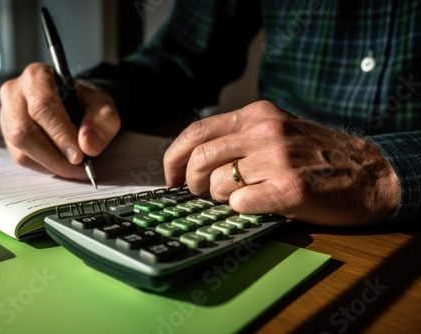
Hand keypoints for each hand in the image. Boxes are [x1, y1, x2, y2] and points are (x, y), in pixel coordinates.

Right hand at [0, 63, 120, 179]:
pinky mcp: (7, 135)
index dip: (60, 134)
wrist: (75, 104)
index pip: (42, 106)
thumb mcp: (103, 105)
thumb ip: (102, 121)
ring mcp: (7, 115)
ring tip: (74, 168)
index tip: (78, 155)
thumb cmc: (85, 101)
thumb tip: (87, 145)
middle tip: (79, 167)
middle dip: (54, 156)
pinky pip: (21, 158)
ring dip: (50, 165)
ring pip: (20, 150)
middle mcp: (14, 93)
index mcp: (37, 76)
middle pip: (24, 132)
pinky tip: (62, 165)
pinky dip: (45, 167)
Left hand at [164, 100, 399, 225]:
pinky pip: (240, 203)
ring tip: (236, 198)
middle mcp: (264, 132)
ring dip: (219, 197)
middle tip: (200, 192)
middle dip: (191, 182)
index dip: (174, 157)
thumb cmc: (316, 155)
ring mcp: (278, 160)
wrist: (369, 172)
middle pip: (201, 158)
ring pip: (218, 183)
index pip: (196, 131)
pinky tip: (255, 204)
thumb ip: (238, 137)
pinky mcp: (290, 190)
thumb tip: (192, 159)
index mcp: (256, 114)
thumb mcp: (277, 129)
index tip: (171, 176)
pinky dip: (239, 209)